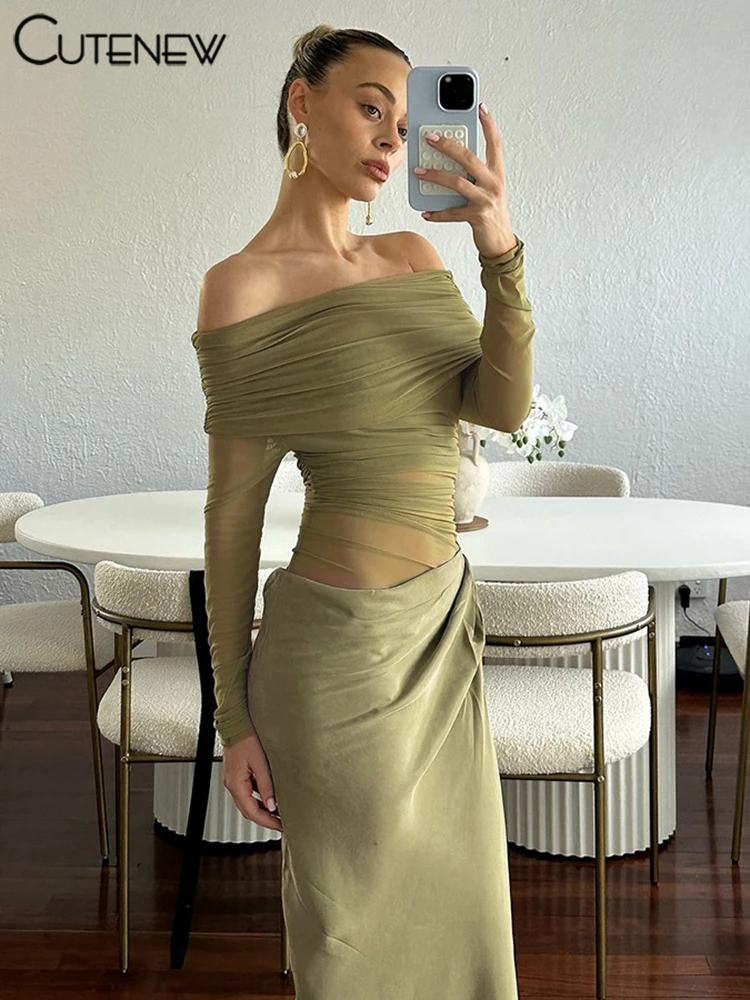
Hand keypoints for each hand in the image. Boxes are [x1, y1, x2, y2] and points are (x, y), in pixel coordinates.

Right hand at [222, 731, 282, 832]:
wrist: (236, 723)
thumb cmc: (246, 738)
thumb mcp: (260, 763)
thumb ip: (266, 786)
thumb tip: (272, 806)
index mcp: (236, 784)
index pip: (252, 812)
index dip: (267, 822)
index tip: (280, 826)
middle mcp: (232, 784)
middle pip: (248, 811)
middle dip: (265, 820)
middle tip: (281, 824)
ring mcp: (233, 779)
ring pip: (247, 803)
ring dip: (262, 811)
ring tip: (278, 814)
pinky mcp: (237, 774)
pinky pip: (247, 793)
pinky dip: (258, 799)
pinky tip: (269, 798)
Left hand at [415, 103, 516, 257]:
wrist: (501, 242)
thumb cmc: (491, 212)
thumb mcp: (486, 189)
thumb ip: (473, 175)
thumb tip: (446, 162)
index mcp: (497, 173)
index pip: (495, 143)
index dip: (488, 124)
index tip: (480, 107)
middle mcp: (493, 183)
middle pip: (469, 157)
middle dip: (447, 145)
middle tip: (429, 137)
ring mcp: (486, 200)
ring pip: (457, 182)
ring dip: (435, 175)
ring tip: (418, 171)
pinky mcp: (478, 217)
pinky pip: (453, 212)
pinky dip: (437, 213)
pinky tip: (426, 211)